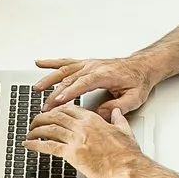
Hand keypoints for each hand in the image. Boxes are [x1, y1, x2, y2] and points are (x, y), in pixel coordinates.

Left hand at [24, 102, 141, 177]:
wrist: (126, 168)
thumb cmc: (126, 153)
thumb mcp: (124, 130)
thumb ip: (117, 118)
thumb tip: (116, 112)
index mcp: (93, 119)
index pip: (69, 109)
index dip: (57, 110)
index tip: (51, 112)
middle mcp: (82, 126)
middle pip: (55, 116)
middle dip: (42, 117)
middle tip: (36, 121)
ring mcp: (76, 139)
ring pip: (49, 129)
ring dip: (36, 130)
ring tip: (30, 132)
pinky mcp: (71, 154)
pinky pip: (49, 146)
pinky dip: (36, 144)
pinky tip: (29, 145)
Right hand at [34, 55, 160, 117]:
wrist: (142, 67)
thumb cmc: (138, 81)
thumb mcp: (134, 98)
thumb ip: (117, 107)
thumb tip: (100, 115)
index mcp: (105, 74)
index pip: (84, 83)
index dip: (70, 92)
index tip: (59, 101)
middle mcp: (94, 67)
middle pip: (70, 79)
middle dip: (56, 93)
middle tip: (46, 107)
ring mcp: (88, 64)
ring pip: (64, 70)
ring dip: (49, 79)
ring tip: (36, 88)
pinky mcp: (85, 64)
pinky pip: (66, 62)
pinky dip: (52, 63)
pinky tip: (40, 63)